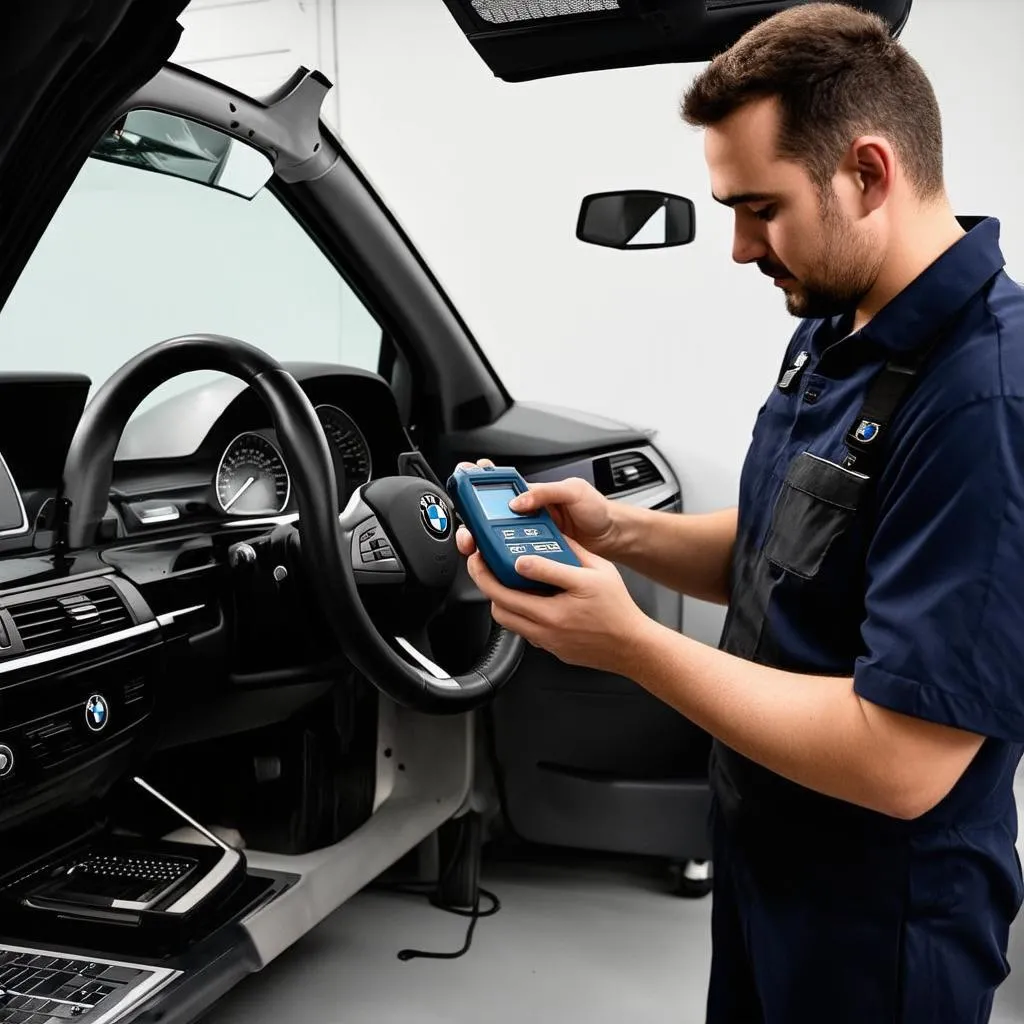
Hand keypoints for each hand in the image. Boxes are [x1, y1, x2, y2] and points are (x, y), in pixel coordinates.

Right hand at [454, 458, 618, 557]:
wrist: (611, 536)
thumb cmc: (596, 509)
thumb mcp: (573, 490)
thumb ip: (545, 492)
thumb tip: (518, 501)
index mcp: (531, 493)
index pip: (497, 485)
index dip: (476, 483)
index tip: (463, 483)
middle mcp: (524, 514)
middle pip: (487, 518)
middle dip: (471, 525)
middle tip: (469, 534)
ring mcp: (527, 536)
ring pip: (495, 540)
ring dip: (484, 546)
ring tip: (481, 550)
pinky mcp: (534, 555)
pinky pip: (513, 557)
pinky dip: (504, 561)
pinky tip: (501, 564)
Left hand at [463, 532, 652, 675]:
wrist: (632, 646)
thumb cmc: (618, 609)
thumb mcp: (595, 573)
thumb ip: (562, 560)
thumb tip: (534, 551)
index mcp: (553, 610)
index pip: (507, 589)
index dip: (489, 569)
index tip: (483, 554)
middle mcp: (545, 628)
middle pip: (499, 606)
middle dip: (485, 582)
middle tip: (482, 565)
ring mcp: (546, 641)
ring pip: (507, 620)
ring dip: (499, 599)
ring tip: (503, 580)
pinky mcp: (550, 648)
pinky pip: (523, 629)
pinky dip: (518, 613)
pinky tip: (528, 598)